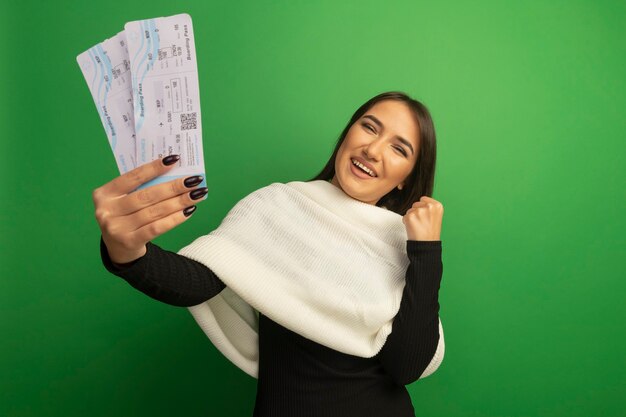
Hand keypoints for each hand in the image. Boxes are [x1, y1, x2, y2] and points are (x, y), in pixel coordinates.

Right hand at [92, 155, 206, 264]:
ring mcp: (116, 227)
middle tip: (194, 180)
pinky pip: (156, 228)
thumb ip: (140, 188)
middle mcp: (107, 210)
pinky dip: (175, 219)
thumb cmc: (126, 216)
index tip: (174, 159)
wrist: (118, 249)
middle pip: (147, 195)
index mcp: (104, 194)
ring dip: (179, 202)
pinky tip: (189, 211)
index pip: (132, 177)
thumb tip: (174, 174)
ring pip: (154, 211)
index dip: (154, 168)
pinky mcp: (129, 241)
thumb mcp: (124, 200)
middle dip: (174, 187)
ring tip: (196, 194)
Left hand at [402, 196, 443, 240]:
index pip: (423, 199)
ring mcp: (419, 211)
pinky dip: (406, 222)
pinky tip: (413, 228)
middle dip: (416, 212)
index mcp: (437, 205)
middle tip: (422, 223)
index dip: (422, 208)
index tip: (427, 217)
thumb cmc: (430, 232)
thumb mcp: (435, 216)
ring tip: (418, 226)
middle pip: (415, 204)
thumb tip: (420, 200)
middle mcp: (429, 206)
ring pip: (409, 210)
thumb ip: (429, 207)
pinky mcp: (410, 217)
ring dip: (411, 217)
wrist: (427, 245)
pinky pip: (404, 216)